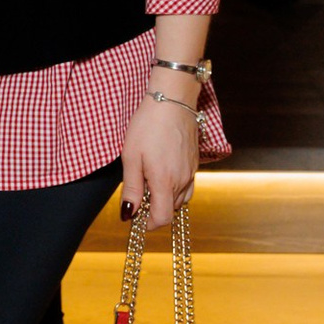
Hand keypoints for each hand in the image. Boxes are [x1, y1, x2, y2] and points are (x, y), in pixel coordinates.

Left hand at [120, 88, 198, 228]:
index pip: (162, 218)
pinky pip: (187, 185)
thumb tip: (128, 214)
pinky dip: (175, 188)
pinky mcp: (195, 163)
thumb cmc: (148, 125)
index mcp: (165, 181)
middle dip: (155, 209)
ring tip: (149, 182)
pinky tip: (163, 173)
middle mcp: (182, 180)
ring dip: (166, 199)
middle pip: (171, 210)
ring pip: (181, 198)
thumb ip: (131, 188)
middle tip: (138, 193)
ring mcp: (191, 171)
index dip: (148, 224)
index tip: (136, 218)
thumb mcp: (131, 157)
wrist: (172, 100)